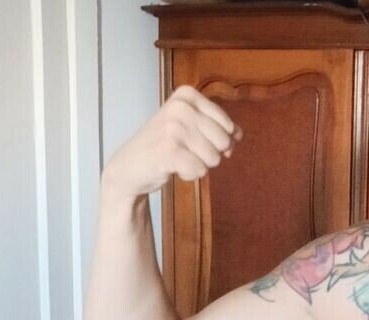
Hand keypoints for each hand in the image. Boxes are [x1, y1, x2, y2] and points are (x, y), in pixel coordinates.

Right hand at [102, 85, 242, 197]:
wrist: (130, 166)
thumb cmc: (164, 145)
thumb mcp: (191, 126)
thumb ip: (219, 127)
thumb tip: (239, 133)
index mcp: (188, 95)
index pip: (229, 126)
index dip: (218, 141)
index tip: (194, 139)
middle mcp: (181, 107)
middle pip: (224, 143)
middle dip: (209, 154)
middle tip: (184, 151)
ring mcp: (173, 127)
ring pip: (214, 158)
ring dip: (198, 165)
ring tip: (177, 158)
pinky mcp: (168, 149)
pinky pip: (200, 170)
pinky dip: (190, 174)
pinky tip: (172, 167)